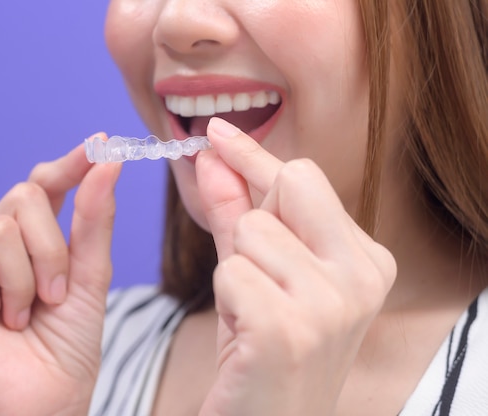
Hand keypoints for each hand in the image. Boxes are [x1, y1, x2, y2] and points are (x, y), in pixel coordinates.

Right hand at [0, 137, 121, 415]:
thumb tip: (106, 161)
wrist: (46, 394)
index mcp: (34, 237)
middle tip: (54, 295)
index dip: (70, 163)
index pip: (46, 183)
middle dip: (50, 249)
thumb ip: (94, 219)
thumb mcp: (91, 274)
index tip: (100, 144)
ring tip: (24, 314)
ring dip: (24, 279)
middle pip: (24, 197)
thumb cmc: (68, 340)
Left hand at [196, 118, 395, 415]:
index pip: (302, 179)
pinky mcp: (289, 329)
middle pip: (286, 186)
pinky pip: (230, 273)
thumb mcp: (255, 273)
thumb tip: (214, 155)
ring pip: (249, 233)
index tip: (217, 132)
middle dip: (252, 224)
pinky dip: (226, 301)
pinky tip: (247, 335)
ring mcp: (331, 304)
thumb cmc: (263, 350)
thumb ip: (237, 211)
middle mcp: (360, 277)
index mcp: (364, 259)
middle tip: (258, 273)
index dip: (254, 155)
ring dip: (236, 273)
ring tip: (253, 315)